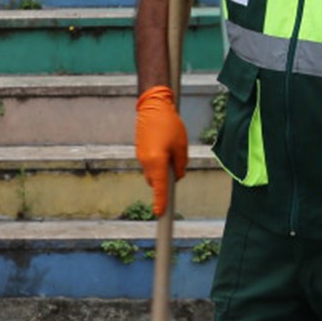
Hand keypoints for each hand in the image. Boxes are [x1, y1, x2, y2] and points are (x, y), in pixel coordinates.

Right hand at [135, 85, 188, 215]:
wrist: (153, 106)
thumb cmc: (169, 125)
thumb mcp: (181, 146)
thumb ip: (180, 165)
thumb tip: (177, 176)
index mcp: (157, 162)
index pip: (159, 188)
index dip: (161, 202)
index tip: (160, 214)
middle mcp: (146, 162)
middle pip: (156, 181)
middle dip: (166, 180)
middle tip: (177, 164)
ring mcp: (141, 157)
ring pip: (153, 173)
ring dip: (162, 169)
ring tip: (172, 150)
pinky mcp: (140, 152)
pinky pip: (150, 164)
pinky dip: (158, 162)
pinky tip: (165, 146)